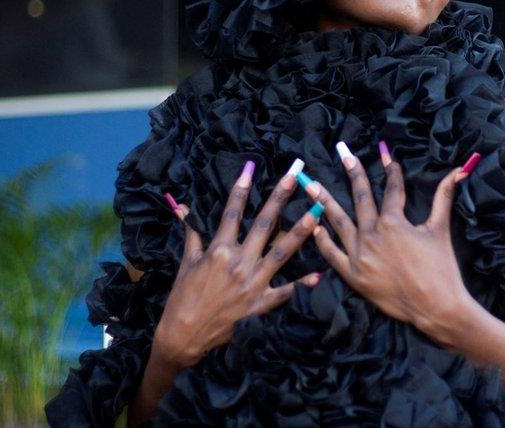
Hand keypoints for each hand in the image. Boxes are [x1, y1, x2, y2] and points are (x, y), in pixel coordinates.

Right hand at [154, 161, 324, 368]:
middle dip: (280, 198)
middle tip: (296, 176)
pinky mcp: (260, 305)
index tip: (252, 167)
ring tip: (317, 212)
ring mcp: (252, 283)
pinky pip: (286, 293)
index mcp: (218, 249)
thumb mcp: (187, 263)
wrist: (183, 337)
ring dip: (300, 231)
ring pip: (281, 252)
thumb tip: (183, 207)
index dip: (242, 189)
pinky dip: (303, 284)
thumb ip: (191, 233)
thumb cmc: (183, 298)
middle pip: (263, 224)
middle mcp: (238, 262)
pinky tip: (321, 273)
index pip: (232, 212)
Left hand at [305, 141, 480, 340]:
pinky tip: (314, 225)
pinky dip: (322, 240)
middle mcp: (372, 235)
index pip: (391, 189)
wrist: (436, 307)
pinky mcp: (353, 276)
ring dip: (325, 202)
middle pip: (360, 198)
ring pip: (338, 223)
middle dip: (353, 172)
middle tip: (343, 153)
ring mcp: (359, 255)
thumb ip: (445, 196)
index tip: (384, 154)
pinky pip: (332, 254)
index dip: (390, 170)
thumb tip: (459, 170)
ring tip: (311, 185)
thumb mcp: (441, 228)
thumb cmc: (441, 267)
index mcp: (394, 222)